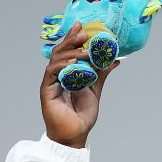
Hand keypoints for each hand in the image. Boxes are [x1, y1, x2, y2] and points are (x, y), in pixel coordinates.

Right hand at [40, 22, 119, 147]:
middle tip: (83, 33)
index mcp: (67, 73)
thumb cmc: (82, 115)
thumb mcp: (95, 89)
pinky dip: (62, 65)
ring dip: (70, 52)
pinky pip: (52, 73)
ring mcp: (51, 82)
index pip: (68, 51)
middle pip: (60, 52)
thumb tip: (114, 60)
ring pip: (56, 59)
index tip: (82, 26)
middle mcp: (57, 75)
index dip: (73, 38)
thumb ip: (101, 74)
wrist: (76, 134)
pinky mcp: (47, 90)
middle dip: (71, 40)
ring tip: (84, 49)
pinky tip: (73, 62)